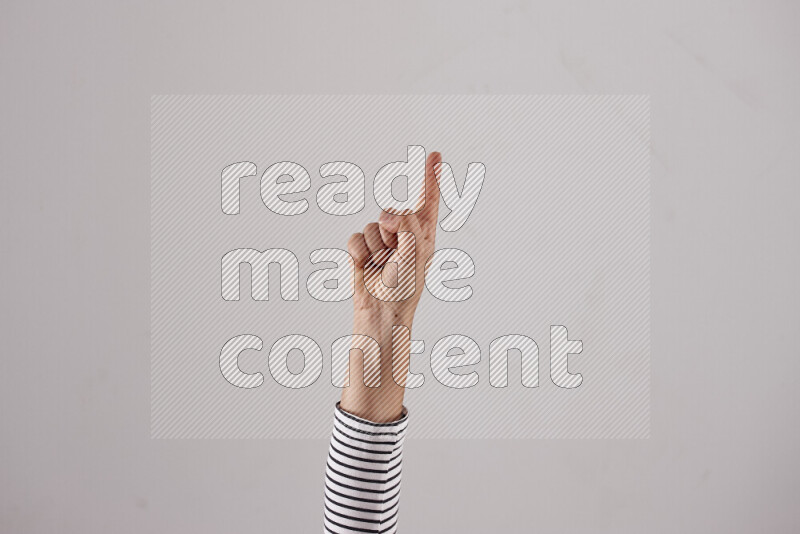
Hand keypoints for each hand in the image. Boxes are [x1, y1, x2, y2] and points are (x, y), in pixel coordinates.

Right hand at [340, 151, 441, 420]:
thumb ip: (407, 225)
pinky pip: (354, 238)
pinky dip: (359, 252)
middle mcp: (403, 235)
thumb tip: (389, 213)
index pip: (427, 201)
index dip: (431, 177)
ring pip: (371, 225)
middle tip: (395, 255)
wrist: (381, 314)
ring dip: (375, 246)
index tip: (434, 154)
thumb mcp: (415, 254)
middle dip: (391, 230)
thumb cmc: (404, 288)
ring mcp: (381, 242)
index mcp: (423, 235)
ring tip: (381, 267)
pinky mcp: (362, 251)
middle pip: (391, 212)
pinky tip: (365, 268)